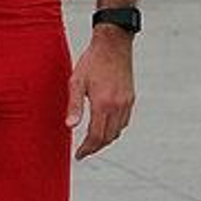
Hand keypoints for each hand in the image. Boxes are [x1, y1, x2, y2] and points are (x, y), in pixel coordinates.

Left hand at [66, 32, 134, 159]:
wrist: (114, 45)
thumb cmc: (92, 61)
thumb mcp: (76, 82)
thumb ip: (74, 105)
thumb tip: (70, 126)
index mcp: (103, 103)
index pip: (96, 136)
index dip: (87, 149)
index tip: (78, 155)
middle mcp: (117, 106)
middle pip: (108, 137)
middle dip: (95, 148)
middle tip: (83, 151)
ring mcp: (126, 103)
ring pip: (118, 131)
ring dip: (105, 140)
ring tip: (92, 142)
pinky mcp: (130, 98)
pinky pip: (124, 121)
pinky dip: (114, 129)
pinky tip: (105, 127)